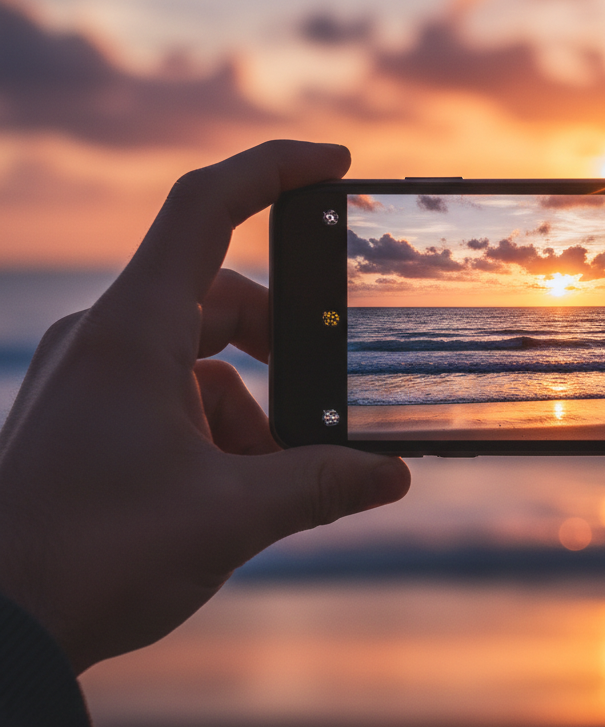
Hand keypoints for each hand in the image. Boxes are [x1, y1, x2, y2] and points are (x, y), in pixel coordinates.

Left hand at [0, 140, 409, 672]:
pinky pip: (171, 397)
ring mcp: (91, 378)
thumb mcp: (232, 517)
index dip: (274, 170)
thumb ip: (323, 484)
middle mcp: (106, 340)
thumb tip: (394, 473)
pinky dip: (217, 432)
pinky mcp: (87, 418)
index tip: (336, 165)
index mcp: (134, 334)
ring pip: (199, 358)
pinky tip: (230, 494)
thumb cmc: (94, 561)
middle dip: (285, 348)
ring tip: (272, 480)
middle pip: (221, 299)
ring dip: (254, 408)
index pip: (206, 209)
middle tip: (330, 401)